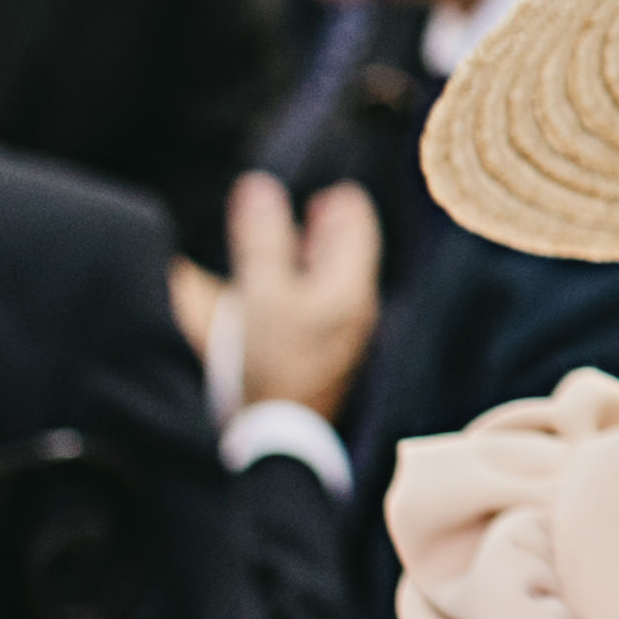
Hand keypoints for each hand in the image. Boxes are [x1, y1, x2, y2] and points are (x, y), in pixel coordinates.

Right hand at [226, 175, 383, 420]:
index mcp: (349, 290)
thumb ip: (263, 237)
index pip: (359, 233)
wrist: (274, 432)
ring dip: (319, 256)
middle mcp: (354, 312)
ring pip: (335, 282)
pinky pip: (321, 306)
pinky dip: (308, 283)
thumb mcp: (262, 291)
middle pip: (350, 257)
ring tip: (304, 234)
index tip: (338, 190)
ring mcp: (340, 337)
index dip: (347, 207)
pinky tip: (287, 283)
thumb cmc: (271, 360)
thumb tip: (259, 186)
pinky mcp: (321, 356)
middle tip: (325, 204)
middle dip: (335, 229)